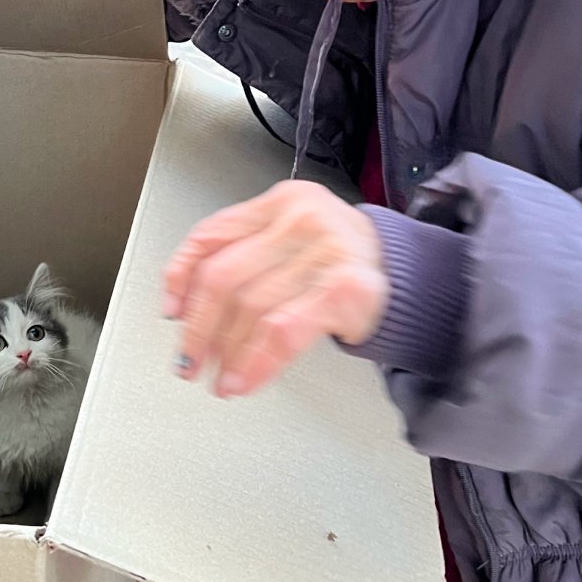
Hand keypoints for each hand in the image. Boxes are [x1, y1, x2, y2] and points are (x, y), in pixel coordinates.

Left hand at [162, 180, 388, 397]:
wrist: (411, 277)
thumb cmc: (341, 263)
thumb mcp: (291, 241)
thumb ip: (243, 257)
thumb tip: (182, 306)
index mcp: (282, 201)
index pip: (211, 235)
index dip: (180, 278)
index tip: (170, 313)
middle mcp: (302, 219)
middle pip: (224, 277)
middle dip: (197, 327)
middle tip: (188, 360)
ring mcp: (327, 251)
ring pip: (251, 309)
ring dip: (226, 354)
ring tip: (218, 377)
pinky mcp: (345, 289)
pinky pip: (283, 332)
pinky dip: (256, 363)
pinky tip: (244, 380)